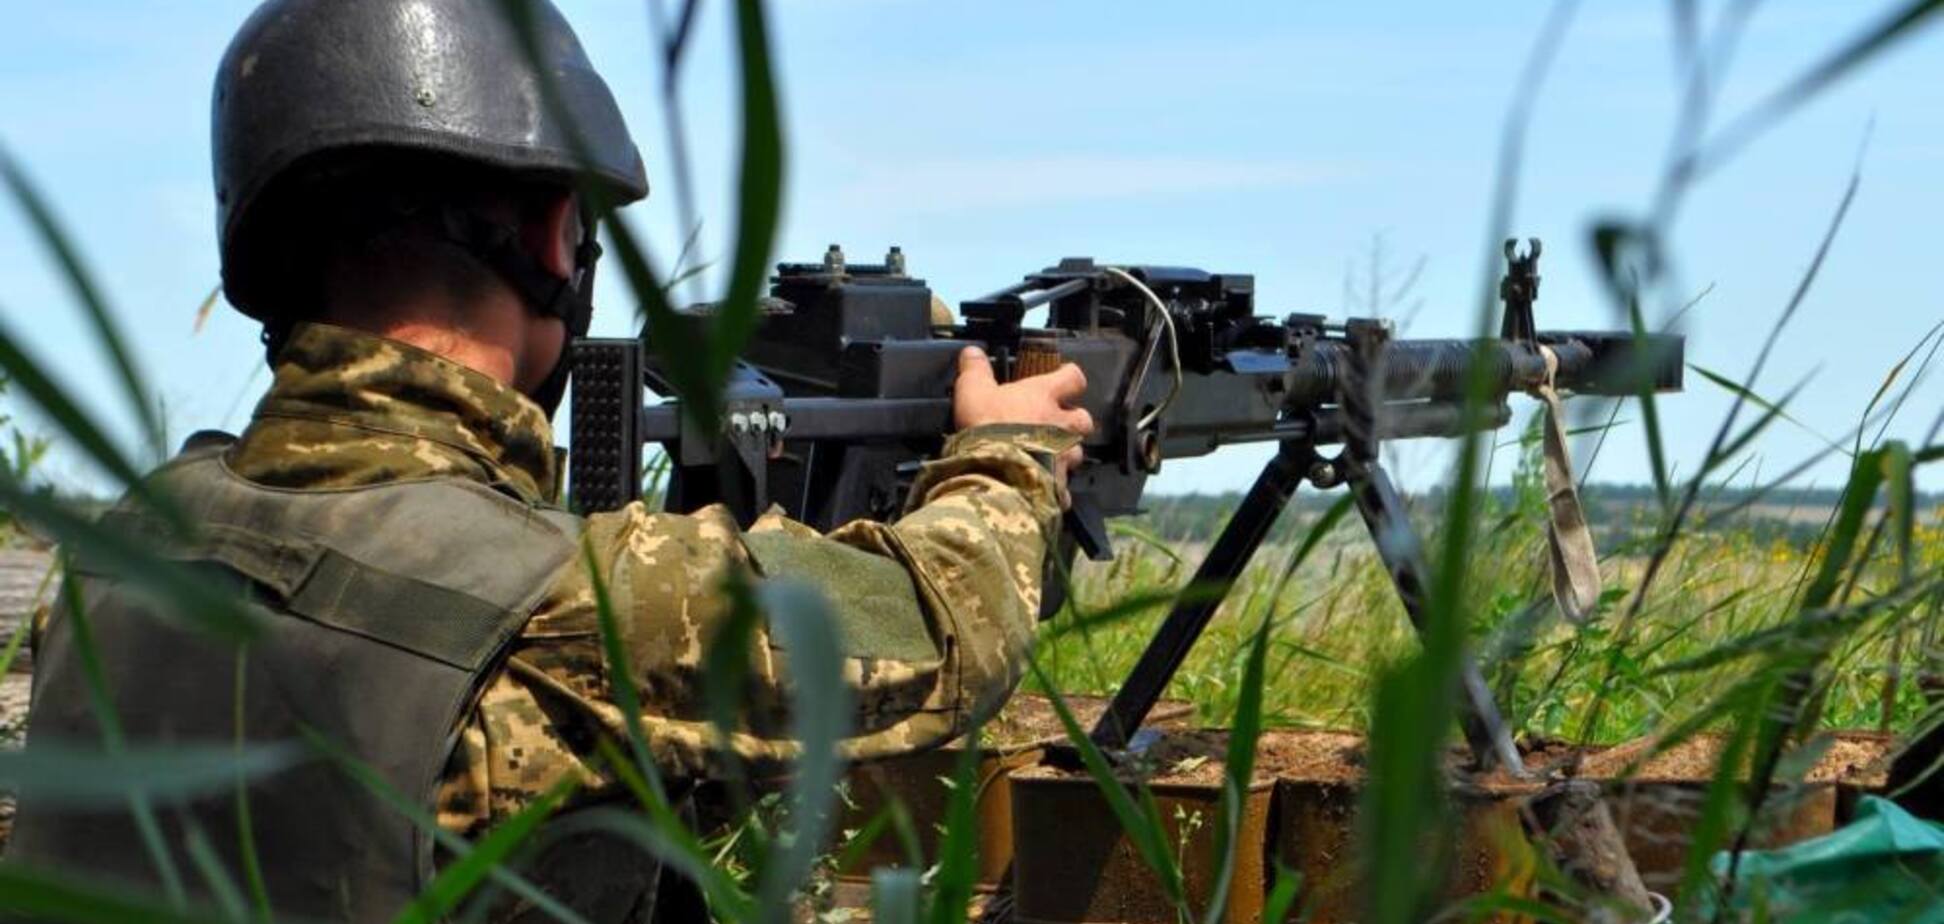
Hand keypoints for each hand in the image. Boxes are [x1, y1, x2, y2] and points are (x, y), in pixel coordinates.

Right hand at [952, 346, 1092, 479]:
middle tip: (1056, 424)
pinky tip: (1043, 488)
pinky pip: (1063, 486)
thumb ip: (975, 370)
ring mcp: (1064, 455)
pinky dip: (1056, 486)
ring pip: (1077, 452)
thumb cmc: (989, 425)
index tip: (1063, 378)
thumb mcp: (973, 391)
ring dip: (1065, 453)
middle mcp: (1062, 424)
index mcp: (1045, 396)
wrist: (996, 471)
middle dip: (1073, 421)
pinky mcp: (1059, 483)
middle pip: (1084, 418)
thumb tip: (972, 351)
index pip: (1074, 377)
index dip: (1070, 377)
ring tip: (1048, 457)